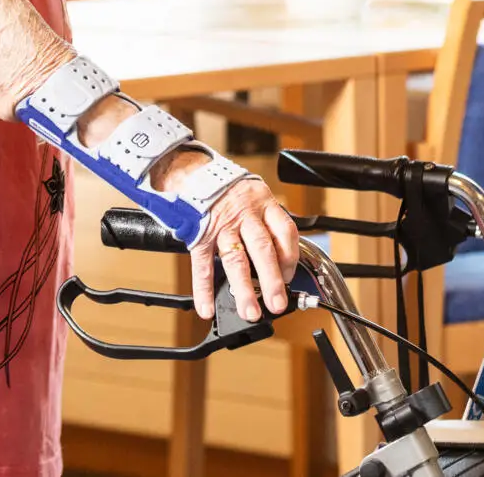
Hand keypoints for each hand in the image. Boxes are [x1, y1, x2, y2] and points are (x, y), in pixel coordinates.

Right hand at [177, 163, 299, 319]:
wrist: (192, 172)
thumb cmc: (230, 190)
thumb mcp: (255, 197)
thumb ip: (267, 223)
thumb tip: (280, 261)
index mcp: (263, 203)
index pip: (285, 231)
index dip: (290, 257)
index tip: (289, 277)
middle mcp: (244, 214)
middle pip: (262, 249)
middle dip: (271, 280)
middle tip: (277, 303)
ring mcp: (221, 225)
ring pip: (235, 259)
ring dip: (243, 289)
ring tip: (250, 311)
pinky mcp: (200, 234)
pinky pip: (202, 264)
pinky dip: (204, 289)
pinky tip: (207, 307)